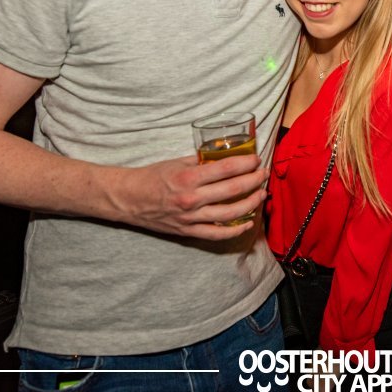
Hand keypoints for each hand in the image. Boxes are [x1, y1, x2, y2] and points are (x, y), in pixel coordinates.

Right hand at [108, 153, 267, 239]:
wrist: (129, 199)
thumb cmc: (152, 177)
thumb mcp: (176, 162)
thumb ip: (201, 161)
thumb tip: (224, 156)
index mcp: (188, 177)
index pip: (225, 169)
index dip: (245, 163)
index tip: (256, 160)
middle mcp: (191, 198)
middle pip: (232, 190)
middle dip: (253, 181)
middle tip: (263, 174)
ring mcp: (191, 217)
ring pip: (230, 213)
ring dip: (250, 204)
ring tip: (261, 195)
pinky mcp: (188, 231)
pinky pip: (217, 234)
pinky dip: (235, 230)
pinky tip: (248, 224)